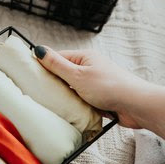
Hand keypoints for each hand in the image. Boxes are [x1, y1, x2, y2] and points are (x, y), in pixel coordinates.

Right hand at [33, 46, 157, 128]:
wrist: (136, 105)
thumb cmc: (109, 86)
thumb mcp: (78, 75)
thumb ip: (57, 64)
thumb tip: (39, 49)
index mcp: (85, 57)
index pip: (58, 58)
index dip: (44, 65)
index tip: (28, 74)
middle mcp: (90, 68)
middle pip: (64, 75)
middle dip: (53, 84)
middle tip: (37, 92)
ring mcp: (95, 84)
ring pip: (72, 90)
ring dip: (65, 97)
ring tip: (50, 104)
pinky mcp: (100, 99)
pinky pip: (81, 102)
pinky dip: (75, 107)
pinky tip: (67, 113)